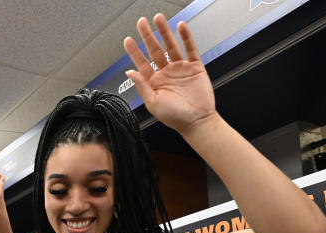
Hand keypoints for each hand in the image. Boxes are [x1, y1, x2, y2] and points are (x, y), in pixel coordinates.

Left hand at [122, 14, 215, 134]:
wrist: (197, 121)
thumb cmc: (175, 117)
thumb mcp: (153, 103)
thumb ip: (142, 86)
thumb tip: (130, 72)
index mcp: (154, 82)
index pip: (142, 63)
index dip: (134, 51)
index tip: (128, 40)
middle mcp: (166, 73)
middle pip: (155, 50)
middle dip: (148, 36)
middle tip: (141, 22)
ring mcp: (180, 69)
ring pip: (171, 46)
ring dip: (164, 32)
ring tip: (159, 19)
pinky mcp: (195, 67)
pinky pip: (190, 49)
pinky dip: (186, 37)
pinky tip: (180, 27)